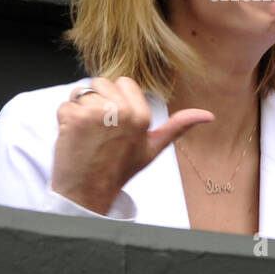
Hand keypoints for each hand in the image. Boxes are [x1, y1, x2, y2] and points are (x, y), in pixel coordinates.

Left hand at [51, 76, 213, 214]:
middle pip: (101, 83)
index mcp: (142, 115)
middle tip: (100, 129)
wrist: (89, 191)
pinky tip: (74, 137)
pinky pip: (65, 104)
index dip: (115, 99)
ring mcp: (97, 113)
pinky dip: (64, 119)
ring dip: (80, 110)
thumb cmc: (120, 169)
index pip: (123, 82)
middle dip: (97, 101)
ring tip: (87, 134)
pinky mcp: (74, 117)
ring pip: (82, 92)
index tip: (115, 121)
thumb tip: (209, 116)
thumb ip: (178, 126)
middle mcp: (121, 111)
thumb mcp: (153, 147)